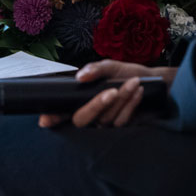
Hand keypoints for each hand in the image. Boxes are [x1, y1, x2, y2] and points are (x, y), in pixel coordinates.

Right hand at [39, 61, 177, 129]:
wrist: (151, 81)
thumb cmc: (124, 74)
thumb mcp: (110, 67)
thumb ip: (95, 69)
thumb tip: (81, 77)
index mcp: (80, 100)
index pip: (61, 112)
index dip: (51, 117)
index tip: (45, 120)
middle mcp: (89, 115)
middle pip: (82, 120)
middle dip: (96, 105)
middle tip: (111, 91)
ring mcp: (104, 124)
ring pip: (106, 120)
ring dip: (121, 99)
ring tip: (133, 82)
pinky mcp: (121, 128)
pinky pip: (122, 121)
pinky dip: (130, 104)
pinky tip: (137, 91)